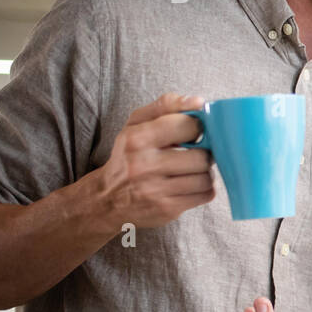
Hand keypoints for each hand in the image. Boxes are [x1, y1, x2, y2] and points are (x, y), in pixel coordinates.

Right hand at [85, 93, 214, 231]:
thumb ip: (166, 105)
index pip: (187, 126)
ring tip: (192, 170)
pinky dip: (204, 189)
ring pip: (206, 177)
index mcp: (137, 139)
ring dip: (205, 173)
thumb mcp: (136, 124)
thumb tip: (198, 102)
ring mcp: (156, 190)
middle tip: (195, 153)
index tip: (193, 132)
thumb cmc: (128, 155)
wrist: (106, 200)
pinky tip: (190, 185)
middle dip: (204, 154)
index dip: (197, 128)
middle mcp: (145, 165)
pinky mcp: (167, 209)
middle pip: (202, 156)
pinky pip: (205, 195)